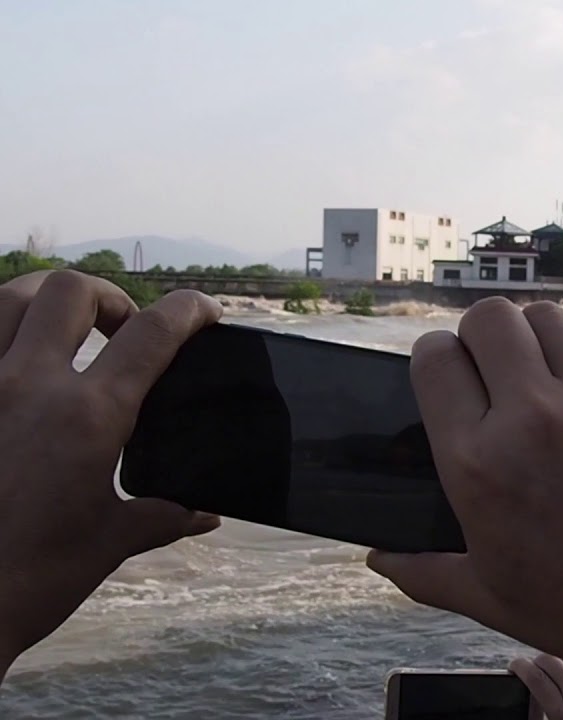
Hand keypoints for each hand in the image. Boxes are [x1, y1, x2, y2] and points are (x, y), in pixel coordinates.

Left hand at [0, 271, 222, 673]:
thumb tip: (204, 514)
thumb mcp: (109, 543)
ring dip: (41, 302)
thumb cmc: (28, 581)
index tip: (206, 313)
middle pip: (71, 292)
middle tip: (121, 329)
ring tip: (58, 331)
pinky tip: (14, 370)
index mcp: (89, 417)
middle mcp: (27, 386)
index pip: (153, 333)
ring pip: (6, 298)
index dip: (189, 311)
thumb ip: (162, 516)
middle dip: (107, 299)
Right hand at [365, 291, 562, 676]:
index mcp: (476, 463)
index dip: (435, 358)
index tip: (449, 376)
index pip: (432, 358)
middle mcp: (530, 418)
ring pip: (546, 316)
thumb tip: (377, 558)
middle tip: (494, 369)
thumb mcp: (486, 598)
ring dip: (536, 331)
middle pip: (486, 318)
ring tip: (542, 363)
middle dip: (480, 335)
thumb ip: (422, 572)